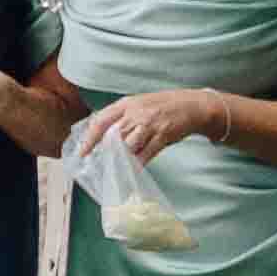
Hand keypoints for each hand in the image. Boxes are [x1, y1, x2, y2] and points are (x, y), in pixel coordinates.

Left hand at [71, 86, 227, 163]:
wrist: (193, 105)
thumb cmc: (162, 107)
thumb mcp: (138, 104)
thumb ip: (121, 117)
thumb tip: (102, 136)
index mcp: (126, 104)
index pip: (101, 120)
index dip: (90, 138)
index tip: (83, 152)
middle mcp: (136, 113)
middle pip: (113, 135)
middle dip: (104, 152)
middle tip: (98, 166)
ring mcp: (150, 124)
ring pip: (128, 146)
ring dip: (120, 160)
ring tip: (114, 171)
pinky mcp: (163, 135)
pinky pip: (146, 153)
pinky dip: (138, 164)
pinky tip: (132, 171)